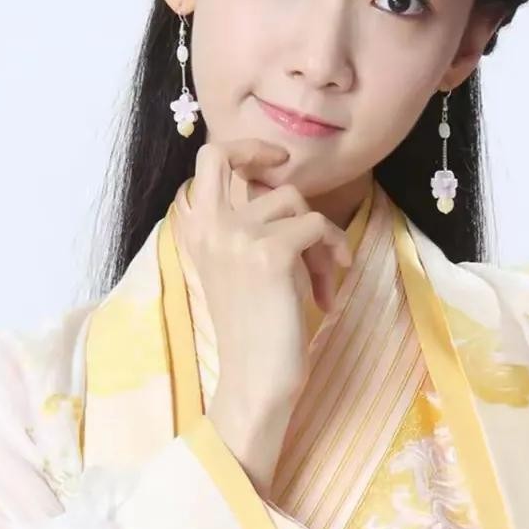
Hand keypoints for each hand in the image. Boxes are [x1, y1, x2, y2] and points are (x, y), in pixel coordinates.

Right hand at [172, 138, 351, 491]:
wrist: (255, 378)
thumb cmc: (254, 330)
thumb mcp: (240, 267)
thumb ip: (248, 226)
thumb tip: (283, 189)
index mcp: (195, 232)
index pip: (206, 163)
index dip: (241, 149)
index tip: (271, 160)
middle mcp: (208, 227)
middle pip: (227, 157)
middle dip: (260, 151)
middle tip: (284, 163)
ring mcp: (237, 236)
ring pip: (294, 204)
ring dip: (318, 238)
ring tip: (321, 280)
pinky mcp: (272, 252)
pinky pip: (318, 227)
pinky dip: (333, 253)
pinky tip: (329, 290)